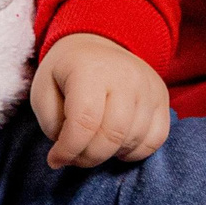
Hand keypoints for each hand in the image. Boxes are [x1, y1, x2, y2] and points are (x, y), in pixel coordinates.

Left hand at [30, 33, 170, 168]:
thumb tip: (67, 155)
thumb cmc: (66, 73)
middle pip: (112, 135)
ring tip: (93, 145)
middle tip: (74, 156)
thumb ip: (51, 123)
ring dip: (109, 154)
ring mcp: (148, 86)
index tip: (55, 159)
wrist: (96, 46)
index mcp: (90, 70)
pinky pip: (156, 139)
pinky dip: (135, 152)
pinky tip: (117, 144)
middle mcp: (125, 75)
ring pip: (134, 140)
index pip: (85, 122)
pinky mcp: (162, 97)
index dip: (69, 149)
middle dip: (89, 157)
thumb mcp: (43, 90)